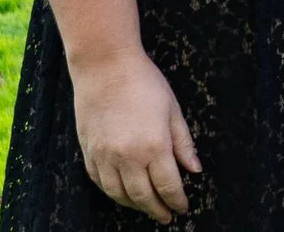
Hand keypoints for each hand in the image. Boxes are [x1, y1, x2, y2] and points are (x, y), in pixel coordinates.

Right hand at [71, 52, 198, 223]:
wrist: (105, 67)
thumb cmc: (145, 84)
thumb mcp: (173, 111)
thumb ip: (183, 143)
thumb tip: (195, 170)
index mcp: (153, 147)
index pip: (168, 186)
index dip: (177, 201)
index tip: (183, 208)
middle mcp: (127, 157)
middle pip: (143, 196)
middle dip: (157, 209)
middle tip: (166, 216)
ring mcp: (104, 157)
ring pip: (119, 194)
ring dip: (134, 205)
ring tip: (147, 207)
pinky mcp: (88, 152)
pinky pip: (100, 182)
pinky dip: (113, 193)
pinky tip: (123, 194)